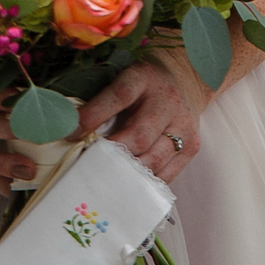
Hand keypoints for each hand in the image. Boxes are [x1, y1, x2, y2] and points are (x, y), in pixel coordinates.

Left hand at [75, 46, 210, 184]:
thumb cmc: (141, 84)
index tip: (72, 132)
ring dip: (128, 174)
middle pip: (140, 135)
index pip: (120, 95)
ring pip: (154, 158)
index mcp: (143, 77)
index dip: (95, 115)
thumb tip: (72, 131)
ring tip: (107, 182)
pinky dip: (146, 183)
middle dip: (113, 155)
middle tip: (90, 167)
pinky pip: (167, 173)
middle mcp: (166, 100)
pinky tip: (129, 187)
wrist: (182, 78)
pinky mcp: (192, 145)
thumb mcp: (123, 78)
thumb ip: (103, 100)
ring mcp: (183, 124)